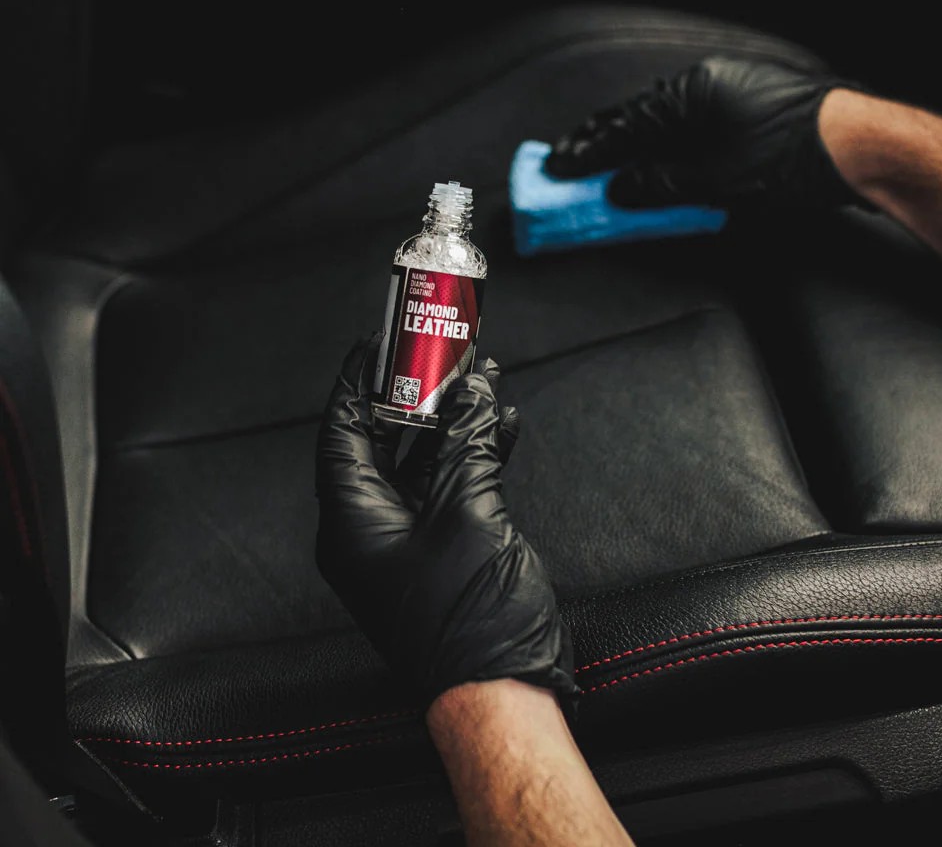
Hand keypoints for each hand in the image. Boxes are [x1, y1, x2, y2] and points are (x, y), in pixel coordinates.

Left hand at [315, 337, 576, 706]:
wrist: (501, 695)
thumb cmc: (468, 621)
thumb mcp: (467, 512)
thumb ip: (467, 443)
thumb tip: (472, 391)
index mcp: (354, 520)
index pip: (342, 431)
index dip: (358, 381)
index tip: (376, 343)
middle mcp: (371, 529)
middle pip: (383, 440)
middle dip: (416, 394)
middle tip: (439, 354)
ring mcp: (406, 541)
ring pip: (422, 461)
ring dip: (454, 421)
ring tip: (482, 379)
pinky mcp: (440, 549)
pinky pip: (448, 487)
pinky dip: (473, 455)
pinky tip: (502, 427)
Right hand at [546, 56, 863, 210]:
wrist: (858, 150)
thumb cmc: (789, 161)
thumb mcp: (713, 181)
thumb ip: (658, 185)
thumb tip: (620, 189)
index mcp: (691, 93)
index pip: (625, 126)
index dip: (587, 151)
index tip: (557, 166)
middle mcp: (707, 85)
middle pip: (640, 115)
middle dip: (602, 140)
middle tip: (567, 159)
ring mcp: (729, 93)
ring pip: (664, 119)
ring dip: (632, 142)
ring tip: (603, 162)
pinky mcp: (748, 109)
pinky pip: (689, 125)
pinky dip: (664, 143)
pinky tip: (655, 157)